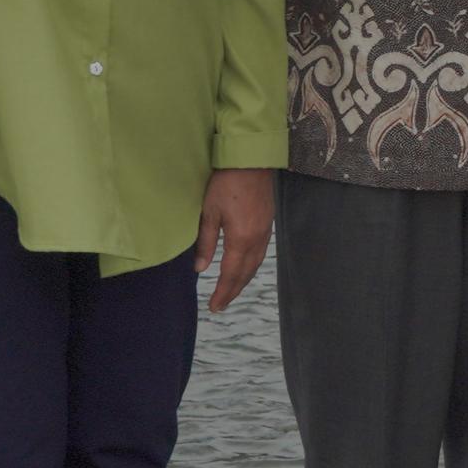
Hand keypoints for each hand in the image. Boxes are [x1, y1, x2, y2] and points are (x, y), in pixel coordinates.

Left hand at [198, 167, 275, 312]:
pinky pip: (261, 253)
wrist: (251, 161)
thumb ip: (206, 242)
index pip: (230, 274)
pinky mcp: (268, 223)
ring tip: (232, 291)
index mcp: (241, 239)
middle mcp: (257, 239)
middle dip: (233, 291)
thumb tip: (200, 268)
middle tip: (221, 305)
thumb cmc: (226, 183)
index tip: (214, 306)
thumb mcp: (209, 212)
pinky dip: (252, 266)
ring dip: (244, 280)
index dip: (222, 292)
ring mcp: (265, 231)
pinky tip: (245, 267)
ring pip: (256, 264)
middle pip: (246, 273)